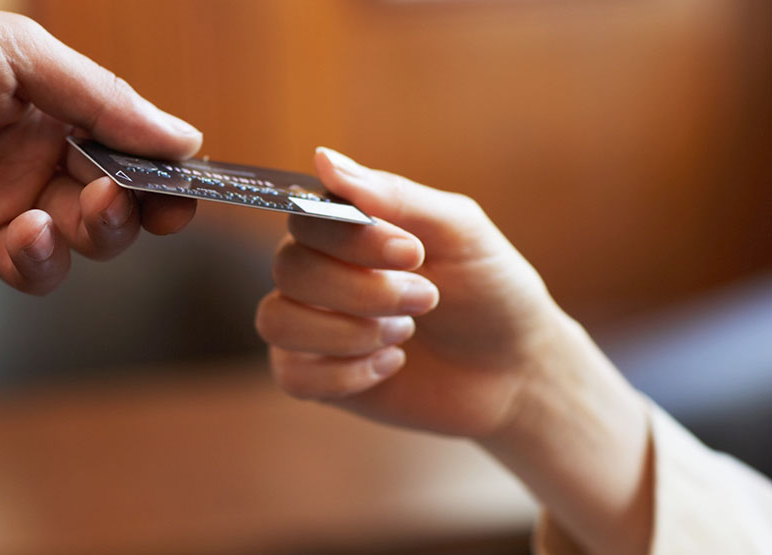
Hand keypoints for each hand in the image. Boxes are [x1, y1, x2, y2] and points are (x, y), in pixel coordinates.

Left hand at [0, 0, 201, 310]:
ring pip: (37, 269)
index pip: (125, 176)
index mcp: (51, 131)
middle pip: (92, 230)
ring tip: (25, 227)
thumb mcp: (17, 56)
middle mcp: (19, 182)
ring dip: (47, 258)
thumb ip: (100, 101)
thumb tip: (188, 139)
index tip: (178, 202)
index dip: (158, 195)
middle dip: (110, 226)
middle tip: (101, 203)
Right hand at [256, 147, 568, 436]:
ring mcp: (312, 326)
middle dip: (362, 290)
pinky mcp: (316, 377)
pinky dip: (344, 374)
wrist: (516, 368)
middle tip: (426, 299)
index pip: (304, 218)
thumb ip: (393, 195)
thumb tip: (323, 158)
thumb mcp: (458, 230)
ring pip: (275, 320)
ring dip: (348, 332)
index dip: (350, 239)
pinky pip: (290, 375)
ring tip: (405, 335)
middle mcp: (318, 272)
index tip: (413, 252)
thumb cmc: (490, 289)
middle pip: (288, 268)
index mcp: (345, 228)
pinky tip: (391, 366)